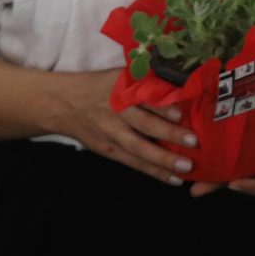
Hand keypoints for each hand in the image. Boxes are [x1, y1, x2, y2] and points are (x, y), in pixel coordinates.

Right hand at [45, 68, 196, 183]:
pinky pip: (133, 163)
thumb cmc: (99, 86)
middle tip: (193, 141)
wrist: (61, 104)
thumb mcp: (119, 76)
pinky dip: (153, 171)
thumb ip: (146, 78)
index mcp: (121, 91)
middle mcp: (116, 113)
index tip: (181, 112)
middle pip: (144, 125)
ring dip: (163, 160)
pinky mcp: (108, 150)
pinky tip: (173, 179)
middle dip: (168, 134)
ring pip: (139, 149)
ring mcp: (111, 134)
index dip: (161, 106)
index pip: (144, 98)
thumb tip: (180, 80)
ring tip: (186, 168)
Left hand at [188, 104, 254, 198]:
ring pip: (228, 174)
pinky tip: (189, 156)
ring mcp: (249, 158)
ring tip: (189, 182)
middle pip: (243, 183)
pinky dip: (207, 160)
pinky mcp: (236, 148)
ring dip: (208, 179)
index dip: (253, 188)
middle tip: (198, 189)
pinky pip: (222, 158)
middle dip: (219, 187)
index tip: (234, 183)